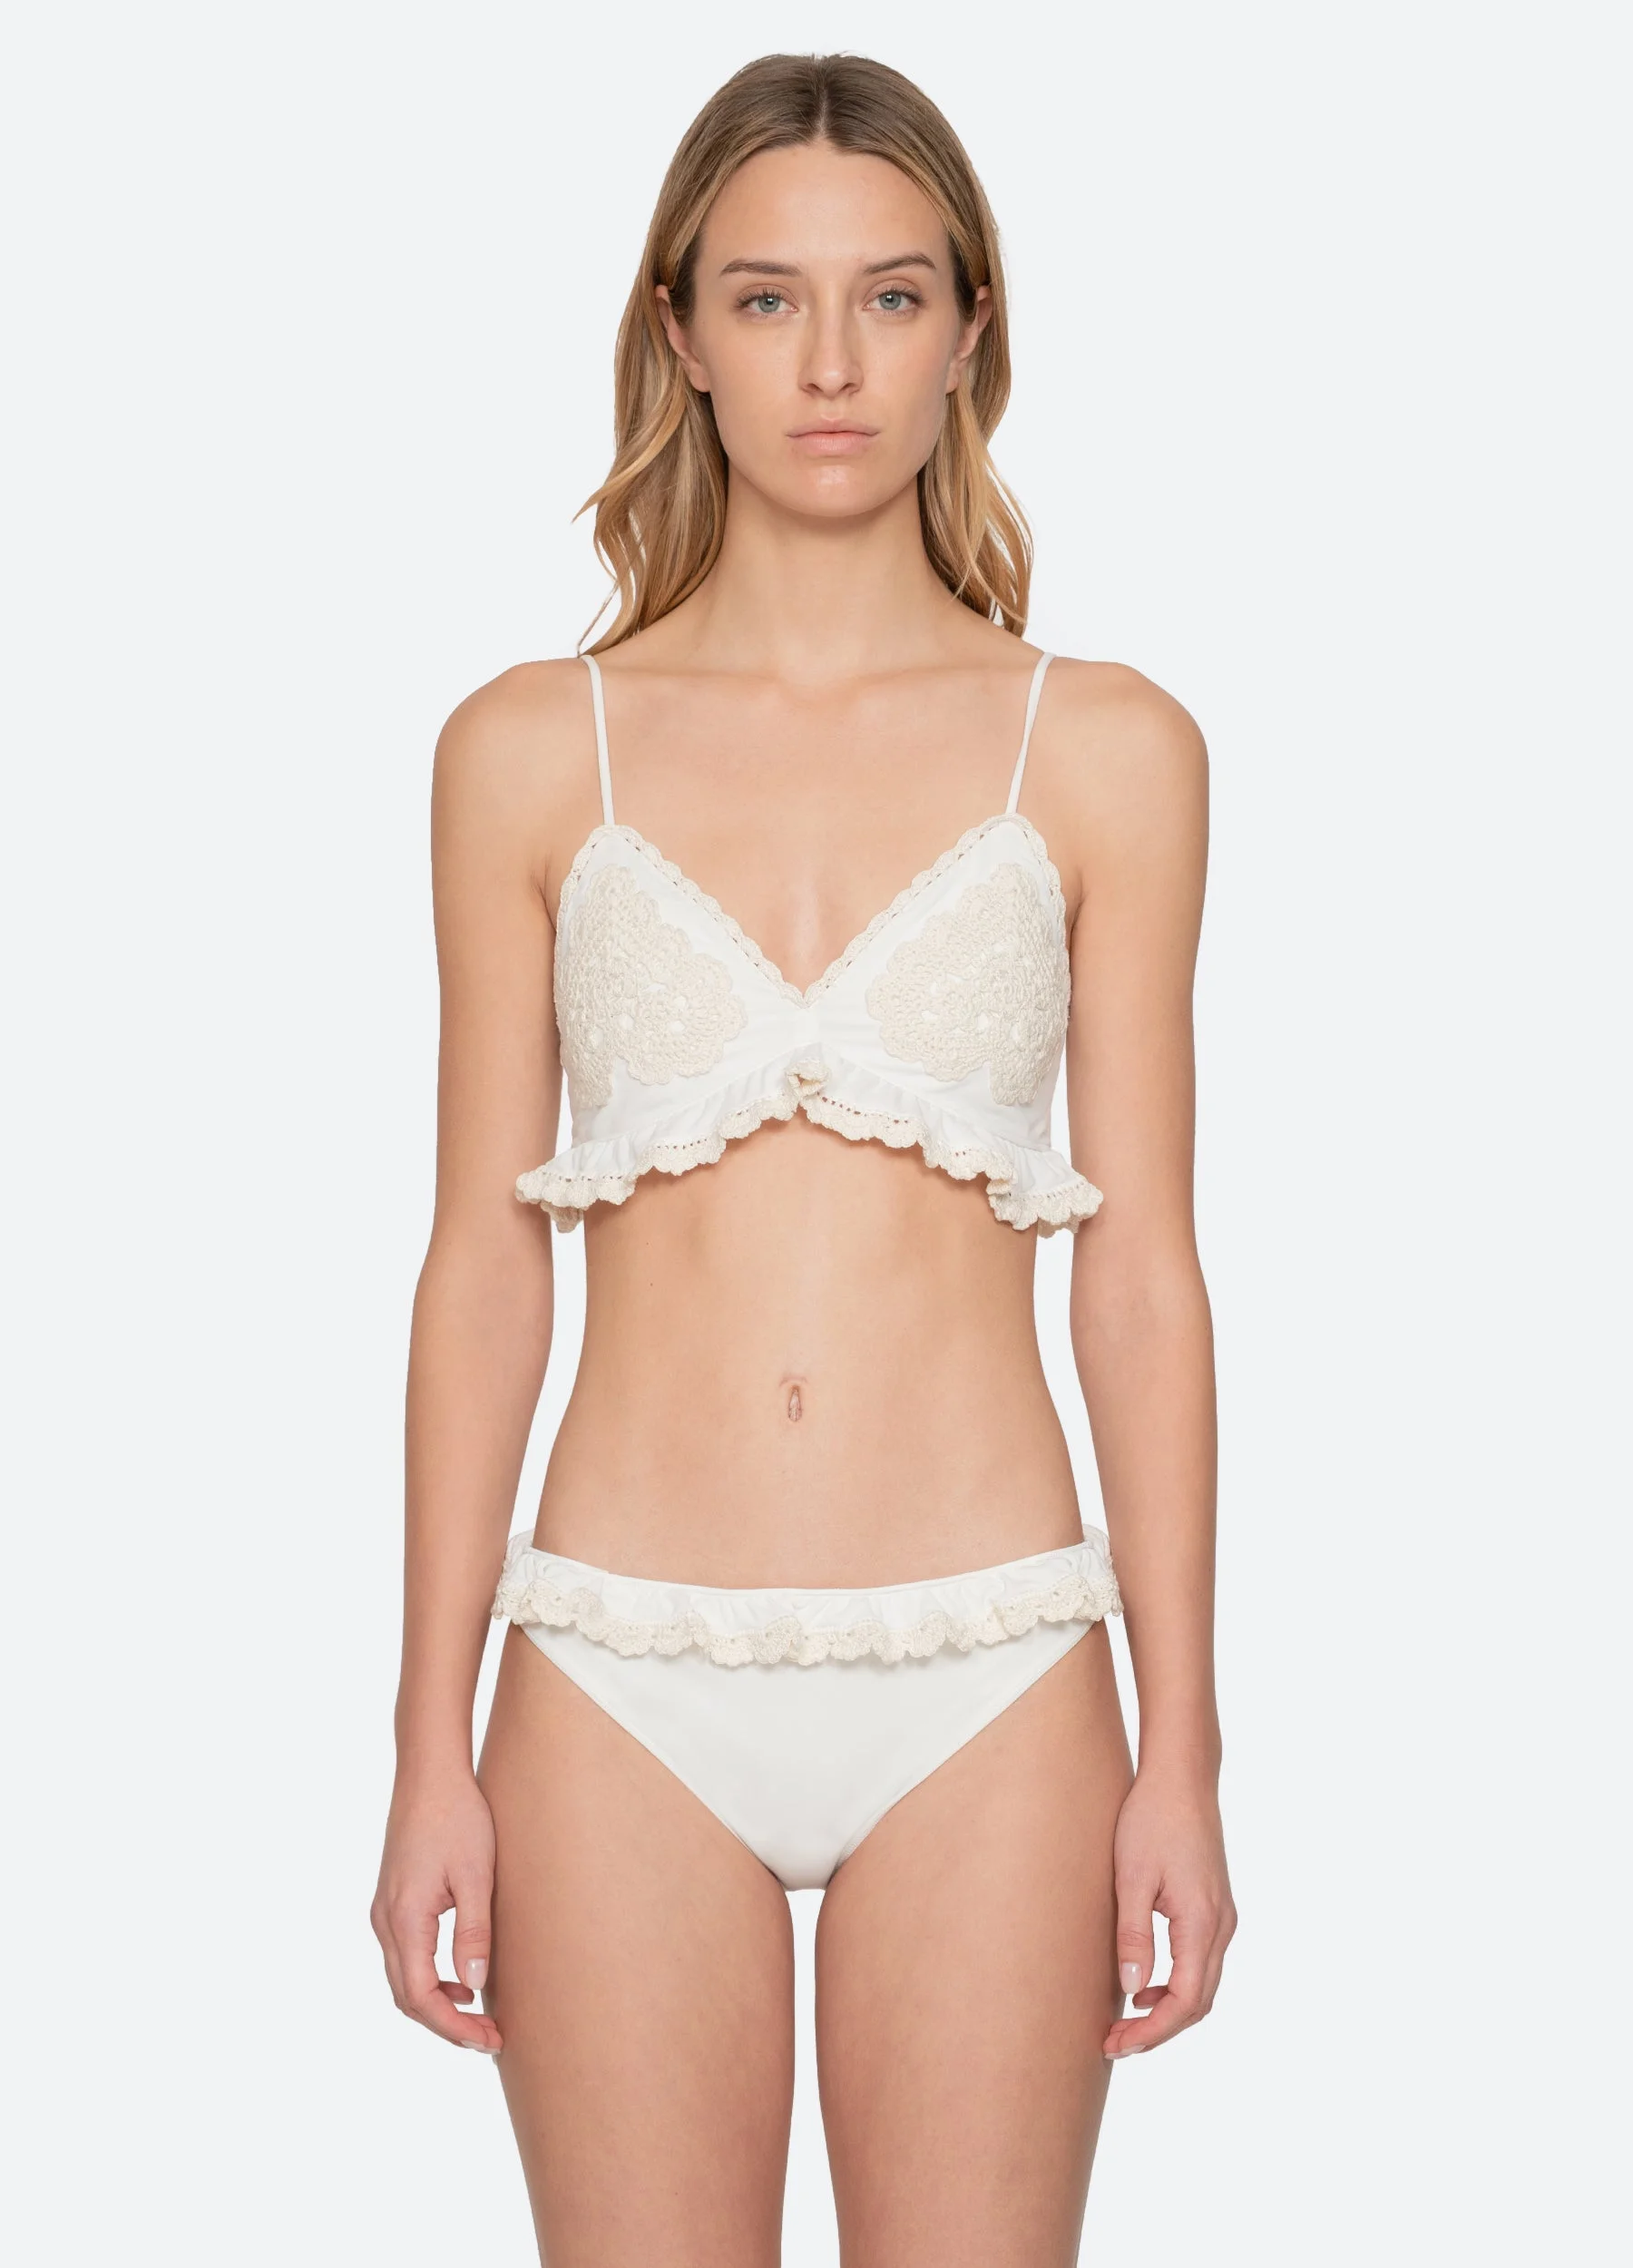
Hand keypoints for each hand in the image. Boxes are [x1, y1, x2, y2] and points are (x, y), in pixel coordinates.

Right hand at [371, 1767, 502, 2053]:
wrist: (429, 1773)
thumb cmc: (458, 1817)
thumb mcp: (476, 1876)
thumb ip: (473, 1933)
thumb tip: (475, 1988)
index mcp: (404, 1919)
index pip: (421, 1996)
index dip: (453, 2027)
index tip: (489, 2040)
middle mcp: (385, 1921)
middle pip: (407, 1997)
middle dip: (447, 2026)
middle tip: (490, 2039)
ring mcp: (384, 1911)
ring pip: (403, 1979)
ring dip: (437, 2006)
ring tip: (480, 2019)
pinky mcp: (392, 1901)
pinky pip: (405, 1956)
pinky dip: (429, 1980)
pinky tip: (461, 1982)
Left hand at [1103, 1764, 1235, 2057]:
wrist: (1181, 1778)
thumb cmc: (1151, 1820)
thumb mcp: (1131, 1876)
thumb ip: (1134, 1935)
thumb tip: (1132, 1989)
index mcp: (1202, 1923)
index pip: (1184, 2002)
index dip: (1151, 2032)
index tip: (1116, 2043)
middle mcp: (1221, 1926)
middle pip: (1198, 2002)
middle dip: (1158, 2030)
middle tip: (1115, 2043)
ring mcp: (1223, 1917)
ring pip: (1202, 1985)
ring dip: (1168, 2011)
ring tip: (1126, 2022)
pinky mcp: (1215, 1907)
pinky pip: (1201, 1962)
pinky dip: (1177, 1985)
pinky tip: (1145, 1985)